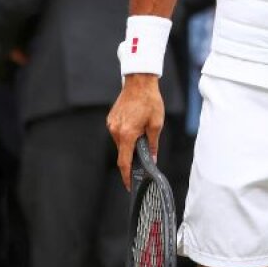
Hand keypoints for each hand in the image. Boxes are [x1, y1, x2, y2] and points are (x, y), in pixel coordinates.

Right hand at [107, 74, 165, 189]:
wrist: (139, 82)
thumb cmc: (150, 101)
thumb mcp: (156, 124)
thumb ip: (153, 144)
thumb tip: (152, 159)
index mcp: (127, 134)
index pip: (124, 161)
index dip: (127, 175)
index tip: (129, 184)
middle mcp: (115, 131)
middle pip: (123, 152)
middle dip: (132, 157)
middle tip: (143, 157)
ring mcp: (111, 124)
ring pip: (121, 142)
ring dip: (130, 143)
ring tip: (143, 132)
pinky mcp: (111, 119)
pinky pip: (118, 133)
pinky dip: (126, 135)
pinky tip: (136, 126)